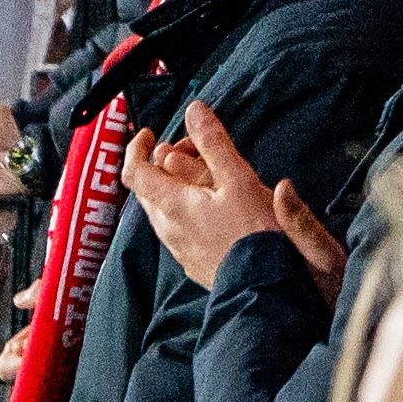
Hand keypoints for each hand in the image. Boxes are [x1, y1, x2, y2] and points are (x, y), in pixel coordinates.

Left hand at [128, 98, 332, 290]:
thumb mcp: (241, 180)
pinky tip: (213, 208)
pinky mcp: (193, 262)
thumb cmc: (257, 235)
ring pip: (163, 211)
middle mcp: (168, 229)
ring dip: (175, 187)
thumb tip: (193, 111)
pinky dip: (186, 209)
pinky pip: (178, 229)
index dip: (135, 148)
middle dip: (162, 163)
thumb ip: (214, 144)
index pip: (135, 172)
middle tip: (193, 149)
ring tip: (206, 176)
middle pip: (147, 190)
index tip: (149, 133)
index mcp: (173, 205)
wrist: (268, 291)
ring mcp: (179, 249)